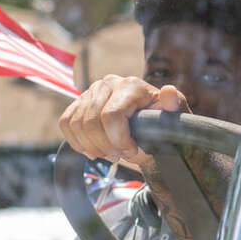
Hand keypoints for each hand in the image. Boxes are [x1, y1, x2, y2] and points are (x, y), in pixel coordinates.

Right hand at [59, 74, 189, 166]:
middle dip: (106, 146)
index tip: (131, 152)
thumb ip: (174, 105)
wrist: (148, 123)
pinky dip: (77, 142)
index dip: (118, 140)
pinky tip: (94, 149)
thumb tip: (169, 92)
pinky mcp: (78, 102)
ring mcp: (90, 91)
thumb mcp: (174, 115)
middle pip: (92, 123)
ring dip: (92, 146)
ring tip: (110, 153)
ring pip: (77, 125)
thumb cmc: (162, 121)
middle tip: (120, 156)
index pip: (111, 116)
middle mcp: (108, 83)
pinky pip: (66, 123)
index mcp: (131, 85)